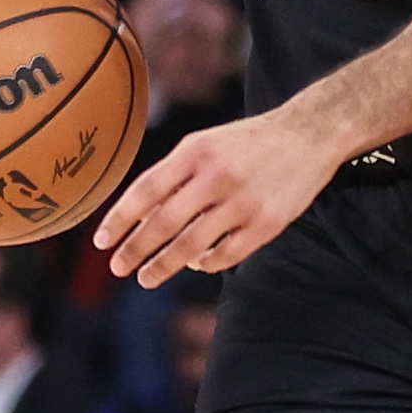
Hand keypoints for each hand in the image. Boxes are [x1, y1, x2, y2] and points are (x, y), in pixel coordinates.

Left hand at [97, 110, 336, 284]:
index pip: (146, 189)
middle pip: (164, 222)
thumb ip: (173, 174)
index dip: (120, 219)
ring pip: (192, 245)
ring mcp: (243, 201)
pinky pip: (226, 255)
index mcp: (196, 151)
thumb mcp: (206, 143)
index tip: (102, 242)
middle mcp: (217, 176)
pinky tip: (195, 265)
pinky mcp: (267, 223)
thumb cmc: (248, 142)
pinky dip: (205, 264)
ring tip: (146, 278)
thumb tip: (135, 215)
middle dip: (136, 250)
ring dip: (164, 266)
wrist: (309, 134)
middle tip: (117, 268)